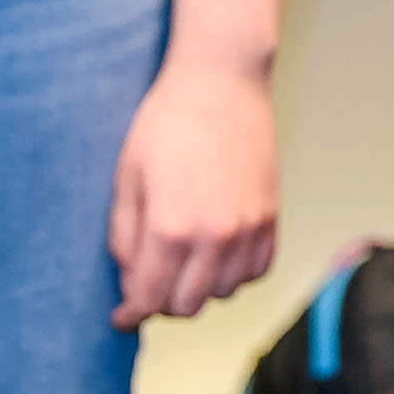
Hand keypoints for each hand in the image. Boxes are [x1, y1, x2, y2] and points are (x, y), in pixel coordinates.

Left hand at [108, 53, 278, 327]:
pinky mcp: (271, 214)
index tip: (122, 315)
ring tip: (185, 263)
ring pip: (224, 293)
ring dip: (201, 288)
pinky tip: (218, 252)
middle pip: (187, 306)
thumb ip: (124, 239)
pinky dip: (237, 273)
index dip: (130, 314)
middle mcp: (214, 235)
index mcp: (170, 227)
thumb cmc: (167, 122)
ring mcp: (248, 226)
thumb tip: (132, 283)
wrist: (222, 79)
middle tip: (151, 281)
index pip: (148, 300)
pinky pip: (257, 270)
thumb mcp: (127, 178)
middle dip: (162, 302)